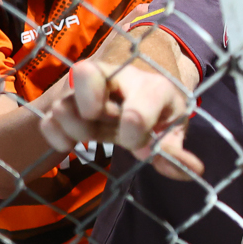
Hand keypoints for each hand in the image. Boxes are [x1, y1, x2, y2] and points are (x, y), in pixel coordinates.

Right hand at [39, 50, 202, 179]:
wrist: (141, 100)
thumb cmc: (159, 115)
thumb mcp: (172, 131)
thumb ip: (175, 151)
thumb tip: (194, 171)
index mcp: (151, 85)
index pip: (137, 104)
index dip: (135, 130)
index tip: (140, 146)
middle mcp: (115, 77)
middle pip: (84, 72)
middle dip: (92, 110)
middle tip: (106, 126)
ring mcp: (86, 89)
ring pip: (63, 104)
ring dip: (76, 130)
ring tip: (94, 135)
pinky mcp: (65, 103)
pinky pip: (47, 120)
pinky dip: (56, 137)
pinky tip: (72, 144)